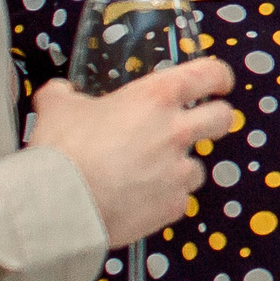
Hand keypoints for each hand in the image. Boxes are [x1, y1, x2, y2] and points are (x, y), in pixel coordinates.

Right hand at [31, 57, 237, 247]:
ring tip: (150, 175)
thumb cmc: (63, 149)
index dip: (217, 76)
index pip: (208, 74)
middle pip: (222, 118)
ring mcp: (178, 171)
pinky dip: (163, 200)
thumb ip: (64, 95)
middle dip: (215, 120)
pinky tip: (139, 201)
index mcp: (156, 98)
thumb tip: (58, 92)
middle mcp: (176, 131)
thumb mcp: (57, 108)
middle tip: (197, 126)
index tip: (217, 83)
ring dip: (179, 169)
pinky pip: (178, 200)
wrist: (59, 205)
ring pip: (198, 167)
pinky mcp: (173, 206)